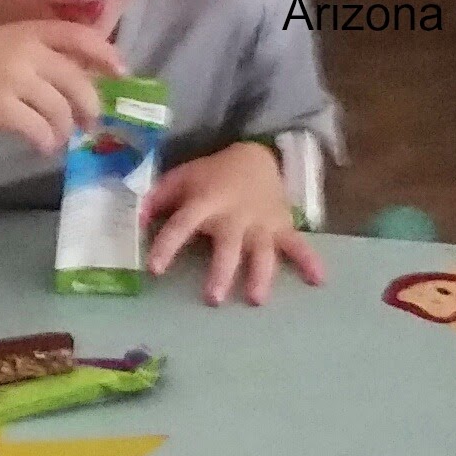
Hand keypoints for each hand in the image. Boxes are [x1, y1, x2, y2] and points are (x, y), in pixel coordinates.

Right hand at [0, 21, 124, 154]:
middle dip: (90, 106)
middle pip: (76, 81)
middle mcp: (23, 51)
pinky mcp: (2, 107)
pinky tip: (43, 148)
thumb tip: (82, 76)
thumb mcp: (1, 46)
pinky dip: (46, 142)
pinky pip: (39, 129)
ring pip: (60, 109)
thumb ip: (37, 53)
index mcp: (26, 31)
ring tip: (59, 139)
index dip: (105, 53)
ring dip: (66, 130)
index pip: (77, 36)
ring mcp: (13, 79)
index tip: (121, 72)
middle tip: (91, 123)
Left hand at [143, 141, 324, 305]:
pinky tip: (319, 281)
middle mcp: (235, 215)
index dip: (168, 245)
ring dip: (260, 275)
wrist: (256, 156)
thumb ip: (158, 198)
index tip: (155, 269)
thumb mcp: (181, 177)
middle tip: (213, 298)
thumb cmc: (211, 174)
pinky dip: (309, 261)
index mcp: (205, 201)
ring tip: (255, 299)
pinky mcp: (282, 226)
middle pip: (228, 245)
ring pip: (262, 251)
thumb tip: (136, 221)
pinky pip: (297, 245)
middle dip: (221, 271)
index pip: (183, 224)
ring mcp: (261, 222)